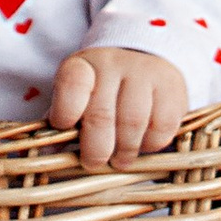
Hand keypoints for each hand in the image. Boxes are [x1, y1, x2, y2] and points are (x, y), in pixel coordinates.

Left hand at [50, 43, 188, 168]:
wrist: (146, 57)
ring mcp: (146, 74)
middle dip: (95, 148)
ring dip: (124, 151)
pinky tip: (143, 145)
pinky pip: (161, 126)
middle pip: (101, 114)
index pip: (72, 84)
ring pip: (133, 122)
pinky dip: (151, 144)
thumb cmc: (103, 87)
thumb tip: (48, 153)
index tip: (65, 128)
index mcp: (83, 65)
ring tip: (119, 161)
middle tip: (94, 163)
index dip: (66, 110)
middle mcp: (114, 64)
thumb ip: (64, 120)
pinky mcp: (173, 88)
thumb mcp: (78, 95)